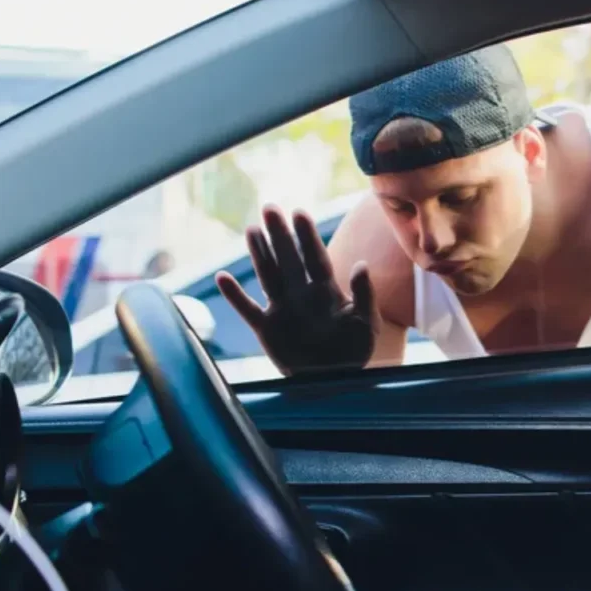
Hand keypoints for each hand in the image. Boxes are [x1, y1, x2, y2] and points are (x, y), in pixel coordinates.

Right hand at [215, 206, 380, 375]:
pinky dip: (234, 296)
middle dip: (280, 234)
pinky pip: (247, 309)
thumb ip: (364, 295)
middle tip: (270, 207)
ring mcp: (283, 309)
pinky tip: (222, 278)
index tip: (299, 213)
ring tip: (253, 229)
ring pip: (268, 275)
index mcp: (327, 292)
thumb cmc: (355, 352)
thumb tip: (362, 264)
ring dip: (260, 254)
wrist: (336, 383)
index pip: (314, 258)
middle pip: (288, 259)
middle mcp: (302, 295)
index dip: (307, 236)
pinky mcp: (267, 329)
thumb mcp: (367, 324)